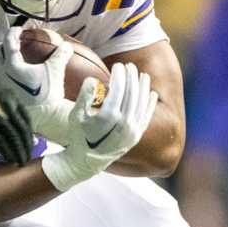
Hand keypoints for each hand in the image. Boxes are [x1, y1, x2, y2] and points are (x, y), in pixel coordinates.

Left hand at [0, 33, 75, 140]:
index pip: (9, 41)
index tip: (20, 29)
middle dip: (3, 44)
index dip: (14, 32)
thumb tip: (67, 45)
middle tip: (14, 43)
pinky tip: (14, 75)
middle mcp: (1, 74)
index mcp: (12, 65)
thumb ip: (61, 55)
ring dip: (1, 58)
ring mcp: (0, 85)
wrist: (44, 118)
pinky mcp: (2, 94)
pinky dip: (3, 71)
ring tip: (13, 58)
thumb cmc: (48, 94)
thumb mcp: (56, 71)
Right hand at [0, 55, 35, 166]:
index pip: (26, 120)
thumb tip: (7, 120)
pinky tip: (10, 159)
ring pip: (13, 139)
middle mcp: (8, 108)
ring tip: (21, 162)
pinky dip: (7, 152)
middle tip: (27, 156)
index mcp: (11, 98)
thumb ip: (3, 104)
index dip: (28, 134)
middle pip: (22, 131)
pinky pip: (0, 142)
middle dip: (25, 146)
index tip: (29, 143)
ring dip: (18, 152)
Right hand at [41, 61, 158, 192]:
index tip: (118, 65)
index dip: (120, 75)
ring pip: (142, 103)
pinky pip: (146, 116)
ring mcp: (132, 131)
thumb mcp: (75, 115)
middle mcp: (124, 124)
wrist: (85, 161)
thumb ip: (84, 96)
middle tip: (130, 65)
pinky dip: (150, 104)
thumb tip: (93, 79)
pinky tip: (151, 93)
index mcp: (109, 116)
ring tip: (142, 74)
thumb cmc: (78, 135)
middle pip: (132, 94)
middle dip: (132, 77)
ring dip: (143, 87)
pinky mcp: (136, 136)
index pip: (119, 89)